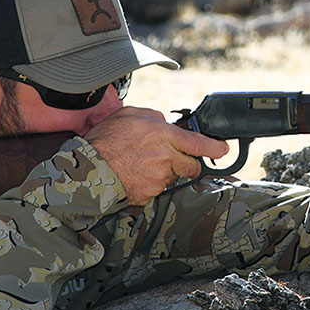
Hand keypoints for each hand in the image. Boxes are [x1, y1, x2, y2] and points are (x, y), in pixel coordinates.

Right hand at [84, 107, 229, 204]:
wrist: (88, 169)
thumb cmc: (105, 141)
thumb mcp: (130, 115)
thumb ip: (153, 117)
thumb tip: (164, 123)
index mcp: (164, 136)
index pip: (199, 143)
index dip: (215, 147)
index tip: (222, 149)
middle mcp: (166, 158)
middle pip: (191, 166)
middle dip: (185, 163)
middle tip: (169, 157)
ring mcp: (159, 179)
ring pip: (172, 178)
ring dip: (163, 172)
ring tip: (140, 164)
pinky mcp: (150, 194)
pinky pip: (156, 189)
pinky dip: (149, 183)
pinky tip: (133, 175)